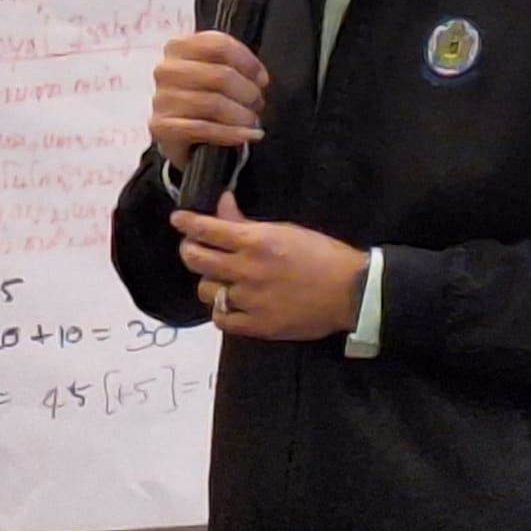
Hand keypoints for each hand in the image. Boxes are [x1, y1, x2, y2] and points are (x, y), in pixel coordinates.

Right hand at [149, 31, 267, 169]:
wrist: (178, 136)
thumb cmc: (201, 99)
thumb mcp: (214, 72)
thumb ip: (234, 66)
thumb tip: (259, 78)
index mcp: (179, 47)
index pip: (219, 46)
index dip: (248, 63)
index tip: (261, 79)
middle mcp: (167, 70)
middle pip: (220, 75)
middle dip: (248, 92)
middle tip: (258, 104)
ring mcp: (162, 99)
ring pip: (214, 104)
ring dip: (242, 115)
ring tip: (252, 121)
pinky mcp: (162, 127)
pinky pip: (204, 129)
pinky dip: (231, 134)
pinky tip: (246, 135)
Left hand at [171, 192, 367, 341]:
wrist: (350, 291)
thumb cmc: (322, 255)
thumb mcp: (284, 230)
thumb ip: (247, 222)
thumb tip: (222, 205)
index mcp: (255, 242)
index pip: (206, 229)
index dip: (187, 223)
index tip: (179, 220)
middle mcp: (247, 270)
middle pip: (196, 259)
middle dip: (189, 250)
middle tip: (194, 248)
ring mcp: (250, 300)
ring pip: (206, 290)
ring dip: (210, 281)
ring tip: (222, 278)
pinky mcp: (257, 326)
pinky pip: (221, 319)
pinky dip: (222, 310)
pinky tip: (230, 303)